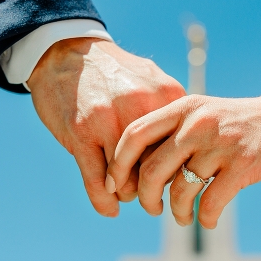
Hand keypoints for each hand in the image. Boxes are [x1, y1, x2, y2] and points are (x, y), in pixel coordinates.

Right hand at [27, 38, 185, 216]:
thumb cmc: (112, 73)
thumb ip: (172, 112)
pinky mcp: (81, 134)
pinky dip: (104, 202)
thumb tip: (195, 145)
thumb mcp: (151, 81)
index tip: (170, 178)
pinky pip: (98, 182)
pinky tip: (109, 209)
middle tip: (149, 193)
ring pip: (127, 182)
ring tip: (123, 192)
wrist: (65, 52)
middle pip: (157, 169)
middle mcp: (141, 110)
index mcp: (165, 97)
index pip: (181, 150)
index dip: (176, 169)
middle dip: (153, 187)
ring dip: (126, 193)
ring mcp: (109, 123)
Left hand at [106, 90, 260, 227]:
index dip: (118, 166)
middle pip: (151, 171)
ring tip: (183, 217)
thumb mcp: (205, 116)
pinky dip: (206, 219)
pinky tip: (209, 220)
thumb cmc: (244, 123)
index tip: (116, 187)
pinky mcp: (245, 164)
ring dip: (177, 213)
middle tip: (153, 209)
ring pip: (180, 191)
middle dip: (146, 199)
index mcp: (184, 108)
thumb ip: (175, 135)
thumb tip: (137, 172)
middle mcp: (198, 123)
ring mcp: (221, 144)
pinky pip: (211, 203)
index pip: (134, 136)